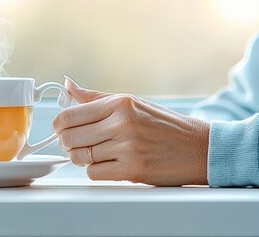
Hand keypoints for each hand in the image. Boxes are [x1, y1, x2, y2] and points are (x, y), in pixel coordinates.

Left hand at [52, 77, 209, 185]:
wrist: (198, 148)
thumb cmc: (165, 126)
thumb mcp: (132, 103)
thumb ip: (96, 98)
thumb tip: (68, 86)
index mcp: (120, 103)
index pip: (70, 115)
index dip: (60, 125)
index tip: (63, 129)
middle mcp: (122, 123)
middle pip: (70, 137)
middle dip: (68, 143)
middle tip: (77, 144)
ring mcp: (127, 147)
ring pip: (80, 156)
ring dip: (82, 158)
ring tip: (96, 154)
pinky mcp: (132, 169)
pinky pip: (94, 173)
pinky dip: (96, 171)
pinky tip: (109, 164)